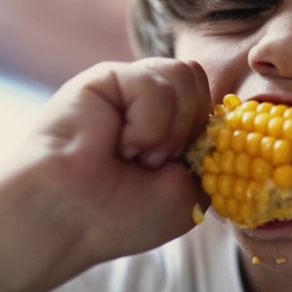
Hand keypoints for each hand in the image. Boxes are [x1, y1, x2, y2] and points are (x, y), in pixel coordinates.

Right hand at [13, 57, 211, 290]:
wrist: (71, 216)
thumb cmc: (123, 214)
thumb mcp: (190, 191)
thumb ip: (213, 152)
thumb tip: (220, 115)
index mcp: (170, 127)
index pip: (213, 104)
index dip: (209, 134)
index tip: (184, 169)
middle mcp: (150, 103)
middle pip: (201, 82)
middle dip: (190, 129)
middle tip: (156, 164)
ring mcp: (129, 87)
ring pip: (185, 74)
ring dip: (169, 127)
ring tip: (136, 155)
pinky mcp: (107, 76)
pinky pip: (154, 82)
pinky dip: (146, 123)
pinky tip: (119, 144)